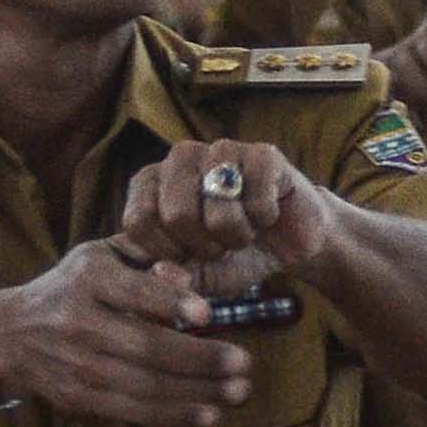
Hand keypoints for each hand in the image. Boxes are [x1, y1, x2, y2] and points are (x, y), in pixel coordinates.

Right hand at [0, 240, 254, 426]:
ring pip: (144, 385)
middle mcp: (79, 323)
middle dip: (198, 359)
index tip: (206, 313)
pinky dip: (172, 415)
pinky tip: (207, 414)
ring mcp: (78, 365)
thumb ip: (144, 258)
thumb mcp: (99, 256)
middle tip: (243, 364)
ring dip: (195, 393)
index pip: (131, 292)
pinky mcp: (79, 398)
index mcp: (87, 279)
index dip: (168, 303)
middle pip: (145, 347)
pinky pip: (132, 410)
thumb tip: (186, 278)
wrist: (9, 334)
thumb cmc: (70, 287)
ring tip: (237, 392)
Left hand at [115, 139, 332, 276]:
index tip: (187, 255)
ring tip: (244, 228)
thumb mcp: (199, 275)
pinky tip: (267, 213)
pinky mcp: (262, 153)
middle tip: (221, 243)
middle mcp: (180, 158)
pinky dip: (266, 220)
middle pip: (177, 216)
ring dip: (238, 236)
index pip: (139, 221)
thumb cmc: (233, 255)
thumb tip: (159, 273)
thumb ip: (176, 277)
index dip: (167, 252)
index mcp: (150, 182)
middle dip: (206, 247)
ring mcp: (221, 149)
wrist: (288, 241)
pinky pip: (258, 204)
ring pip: (220, 214)